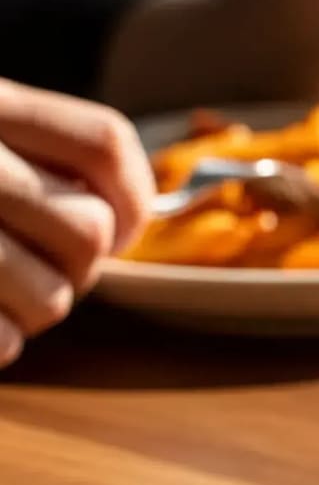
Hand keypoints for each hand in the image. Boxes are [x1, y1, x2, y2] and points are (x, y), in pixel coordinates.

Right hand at [0, 80, 152, 367]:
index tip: (117, 230)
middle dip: (79, 265)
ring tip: (0, 289)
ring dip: (38, 308)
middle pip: (89, 230)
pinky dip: (0, 342)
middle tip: (39, 263)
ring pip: (55, 296)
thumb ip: (41, 155)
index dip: (132, 200)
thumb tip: (139, 215)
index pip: (106, 143)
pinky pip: (4, 341)